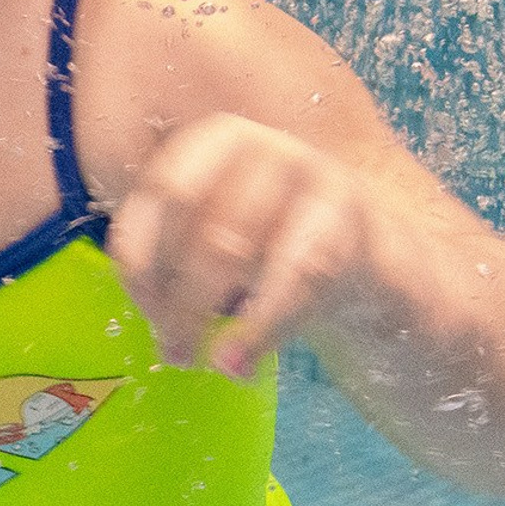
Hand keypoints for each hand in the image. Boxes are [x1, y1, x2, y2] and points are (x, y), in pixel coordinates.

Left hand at [108, 113, 380, 378]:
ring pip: (234, 252)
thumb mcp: (210, 235)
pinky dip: (260, 329)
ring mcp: (309, 172)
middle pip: (196, 230)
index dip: (144, 260)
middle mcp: (260, 145)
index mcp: (212, 141)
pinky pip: (295, 276)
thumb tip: (158, 325)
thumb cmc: (265, 239)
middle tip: (174, 351)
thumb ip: (168, 258)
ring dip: (210, 317)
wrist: (359, 245)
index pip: (159, 195)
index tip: (147, 312)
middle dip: (177, 302)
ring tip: (207, 363)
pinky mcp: (347, 213)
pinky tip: (238, 364)